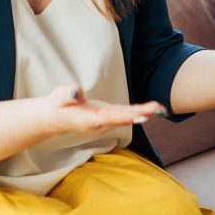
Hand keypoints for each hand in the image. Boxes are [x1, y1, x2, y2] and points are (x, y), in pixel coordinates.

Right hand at [42, 86, 165, 136]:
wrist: (54, 118)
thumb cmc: (56, 105)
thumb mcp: (58, 97)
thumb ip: (67, 94)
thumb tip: (76, 91)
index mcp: (90, 119)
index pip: (112, 117)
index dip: (128, 116)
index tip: (142, 115)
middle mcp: (101, 123)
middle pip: (124, 118)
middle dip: (142, 114)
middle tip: (159, 110)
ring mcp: (105, 122)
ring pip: (126, 118)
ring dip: (144, 113)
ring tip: (161, 109)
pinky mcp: (107, 117)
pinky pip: (124, 115)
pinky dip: (138, 112)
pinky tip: (150, 110)